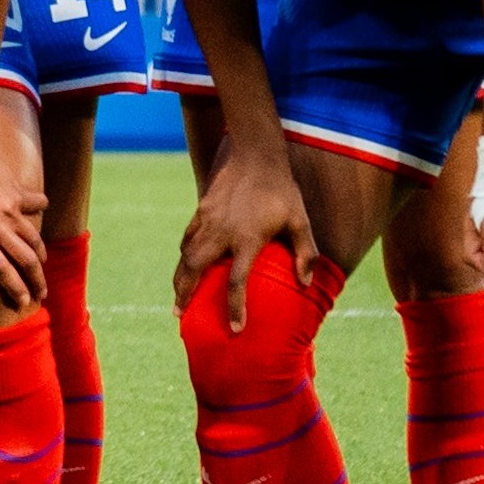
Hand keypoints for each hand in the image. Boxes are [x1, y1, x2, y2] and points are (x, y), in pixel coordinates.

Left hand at [0, 135, 44, 307]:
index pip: (1, 270)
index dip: (15, 288)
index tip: (23, 302)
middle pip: (25, 259)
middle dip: (37, 279)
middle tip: (41, 293)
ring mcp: (8, 209)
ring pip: (33, 238)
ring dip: (40, 255)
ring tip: (40, 267)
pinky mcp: (15, 193)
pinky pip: (36, 203)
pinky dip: (41, 210)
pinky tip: (41, 214)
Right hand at [172, 136, 313, 328]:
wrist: (255, 155)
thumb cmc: (282, 190)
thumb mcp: (301, 221)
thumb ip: (306, 253)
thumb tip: (306, 283)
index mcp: (247, 240)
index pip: (236, 282)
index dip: (235, 308)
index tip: (235, 328)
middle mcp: (222, 233)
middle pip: (195, 270)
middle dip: (184, 294)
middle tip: (179, 315)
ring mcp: (208, 221)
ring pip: (186, 255)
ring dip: (180, 277)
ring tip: (178, 296)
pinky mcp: (201, 210)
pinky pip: (187, 238)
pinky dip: (184, 254)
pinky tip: (185, 262)